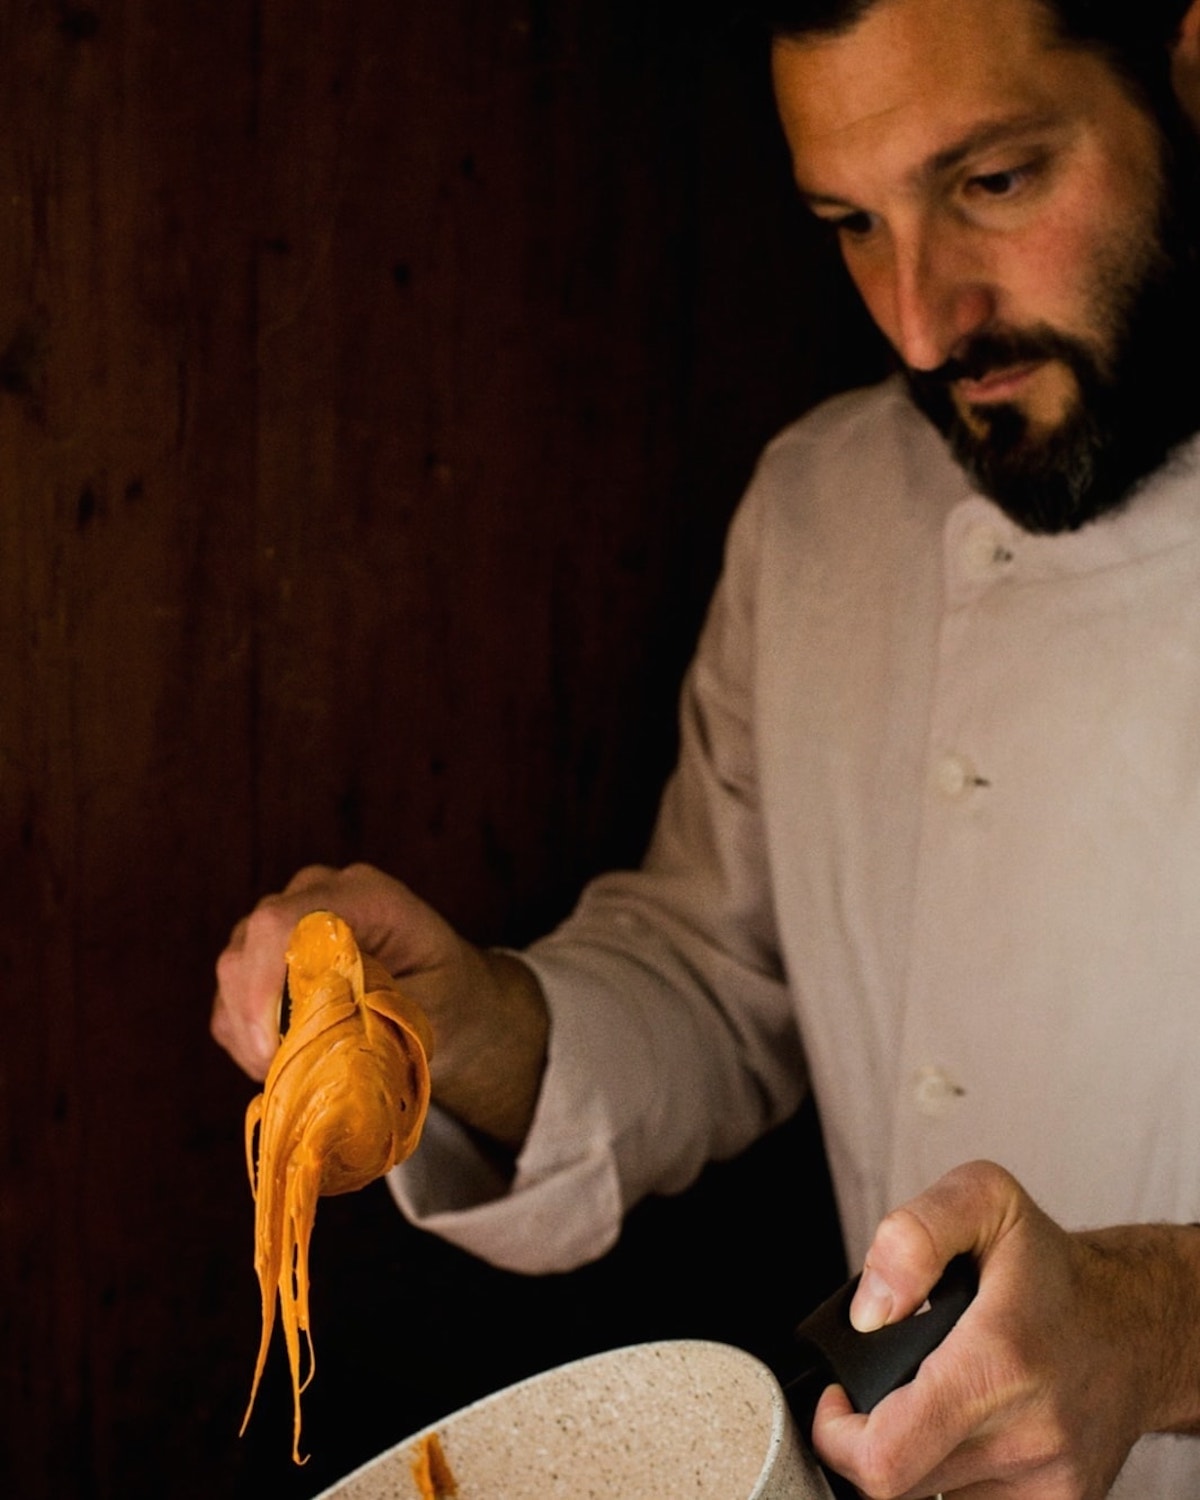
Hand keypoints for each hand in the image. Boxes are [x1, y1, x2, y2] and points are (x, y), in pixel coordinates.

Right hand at [212, 862, 548, 1148]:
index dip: (262, 982)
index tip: (272, 1046)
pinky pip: (231, 995)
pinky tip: (278, 1062)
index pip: (285, 919)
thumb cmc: (448, 1000)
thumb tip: (321, 1032)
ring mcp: (288, 919)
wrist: (450, 997)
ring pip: (233, 968)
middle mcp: (319, 893)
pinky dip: (243, 1037)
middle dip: (254, 1019)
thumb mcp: (430, 1009)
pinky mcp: (268, 953)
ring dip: (248, 1033)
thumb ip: (376, 1010)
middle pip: (250, 941)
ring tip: (287, 1073)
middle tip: (281, 1072)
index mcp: (366, 896)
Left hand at [812, 1161, 1199, 1497]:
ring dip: (916, 1455)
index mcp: (999, 1361)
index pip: (885, 1456)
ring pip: (932, 1497)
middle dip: (870, 1438)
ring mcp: (1049, 1481)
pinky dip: (951, 1475)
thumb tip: (870, 1311)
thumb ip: (911, 1236)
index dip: (837, 1435)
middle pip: (899, 1484)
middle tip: (878, 1394)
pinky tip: (961, 1430)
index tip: (836, 1400)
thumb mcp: (983, 1197)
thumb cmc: (1050, 1267)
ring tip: (932, 1399)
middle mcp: (1029, 1435)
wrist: (1138, 1324)